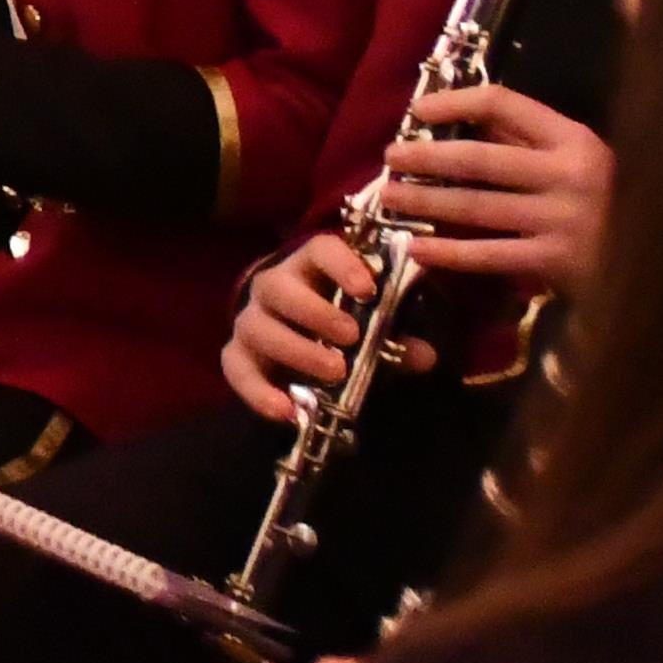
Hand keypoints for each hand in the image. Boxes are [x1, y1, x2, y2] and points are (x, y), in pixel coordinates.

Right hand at [222, 231, 404, 422]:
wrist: (295, 341)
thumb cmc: (340, 324)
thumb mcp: (372, 326)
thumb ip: (397, 339)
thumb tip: (425, 355)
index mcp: (310, 268)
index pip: (319, 250)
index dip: (341, 265)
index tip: (367, 289)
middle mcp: (273, 287)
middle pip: (278, 287)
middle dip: (314, 312)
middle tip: (351, 337)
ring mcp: (251, 321)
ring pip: (258, 327)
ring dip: (296, 350)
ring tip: (335, 373)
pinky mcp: (238, 356)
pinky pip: (236, 370)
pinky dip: (258, 392)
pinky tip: (287, 411)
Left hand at [374, 82, 610, 293]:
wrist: (662, 263)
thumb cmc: (611, 201)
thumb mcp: (578, 157)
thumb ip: (527, 137)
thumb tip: (460, 117)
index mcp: (573, 139)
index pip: (504, 103)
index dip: (455, 102)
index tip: (418, 112)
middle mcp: (568, 175)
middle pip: (480, 159)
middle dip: (427, 157)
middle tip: (389, 158)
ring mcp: (561, 221)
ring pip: (477, 207)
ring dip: (427, 202)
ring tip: (389, 198)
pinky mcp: (557, 263)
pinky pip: (490, 255)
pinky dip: (450, 254)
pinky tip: (418, 248)